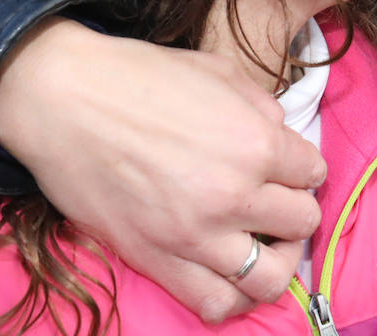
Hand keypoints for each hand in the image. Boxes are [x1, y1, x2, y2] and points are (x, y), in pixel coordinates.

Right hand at [0, 18, 325, 322]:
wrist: (63, 100)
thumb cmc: (139, 76)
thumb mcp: (217, 71)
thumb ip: (260, 105)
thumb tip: (280, 133)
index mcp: (255, 142)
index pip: (313, 171)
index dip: (302, 166)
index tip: (286, 165)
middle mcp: (234, 195)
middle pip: (302, 222)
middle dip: (295, 208)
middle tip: (275, 199)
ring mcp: (195, 236)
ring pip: (270, 277)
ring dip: (276, 260)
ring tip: (262, 243)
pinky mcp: (156, 261)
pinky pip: (215, 304)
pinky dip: (232, 296)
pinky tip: (227, 272)